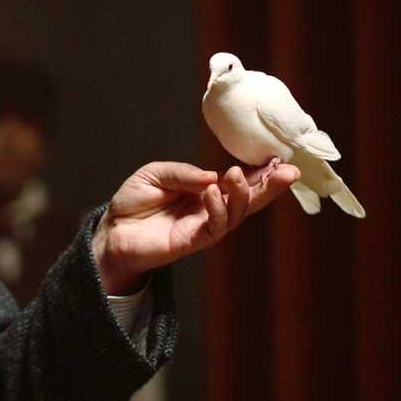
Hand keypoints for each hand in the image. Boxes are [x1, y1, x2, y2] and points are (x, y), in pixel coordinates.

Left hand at [92, 160, 298, 292]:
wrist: (111, 230)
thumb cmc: (134, 202)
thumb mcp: (156, 174)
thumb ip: (184, 173)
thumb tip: (213, 175)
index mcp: (207, 190)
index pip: (240, 181)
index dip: (261, 171)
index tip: (280, 158)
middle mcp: (211, 209)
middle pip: (249, 199)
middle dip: (271, 186)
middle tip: (289, 171)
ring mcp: (203, 227)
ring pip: (236, 214)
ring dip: (242, 194)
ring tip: (235, 175)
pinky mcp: (191, 242)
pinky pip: (213, 228)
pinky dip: (217, 209)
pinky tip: (213, 192)